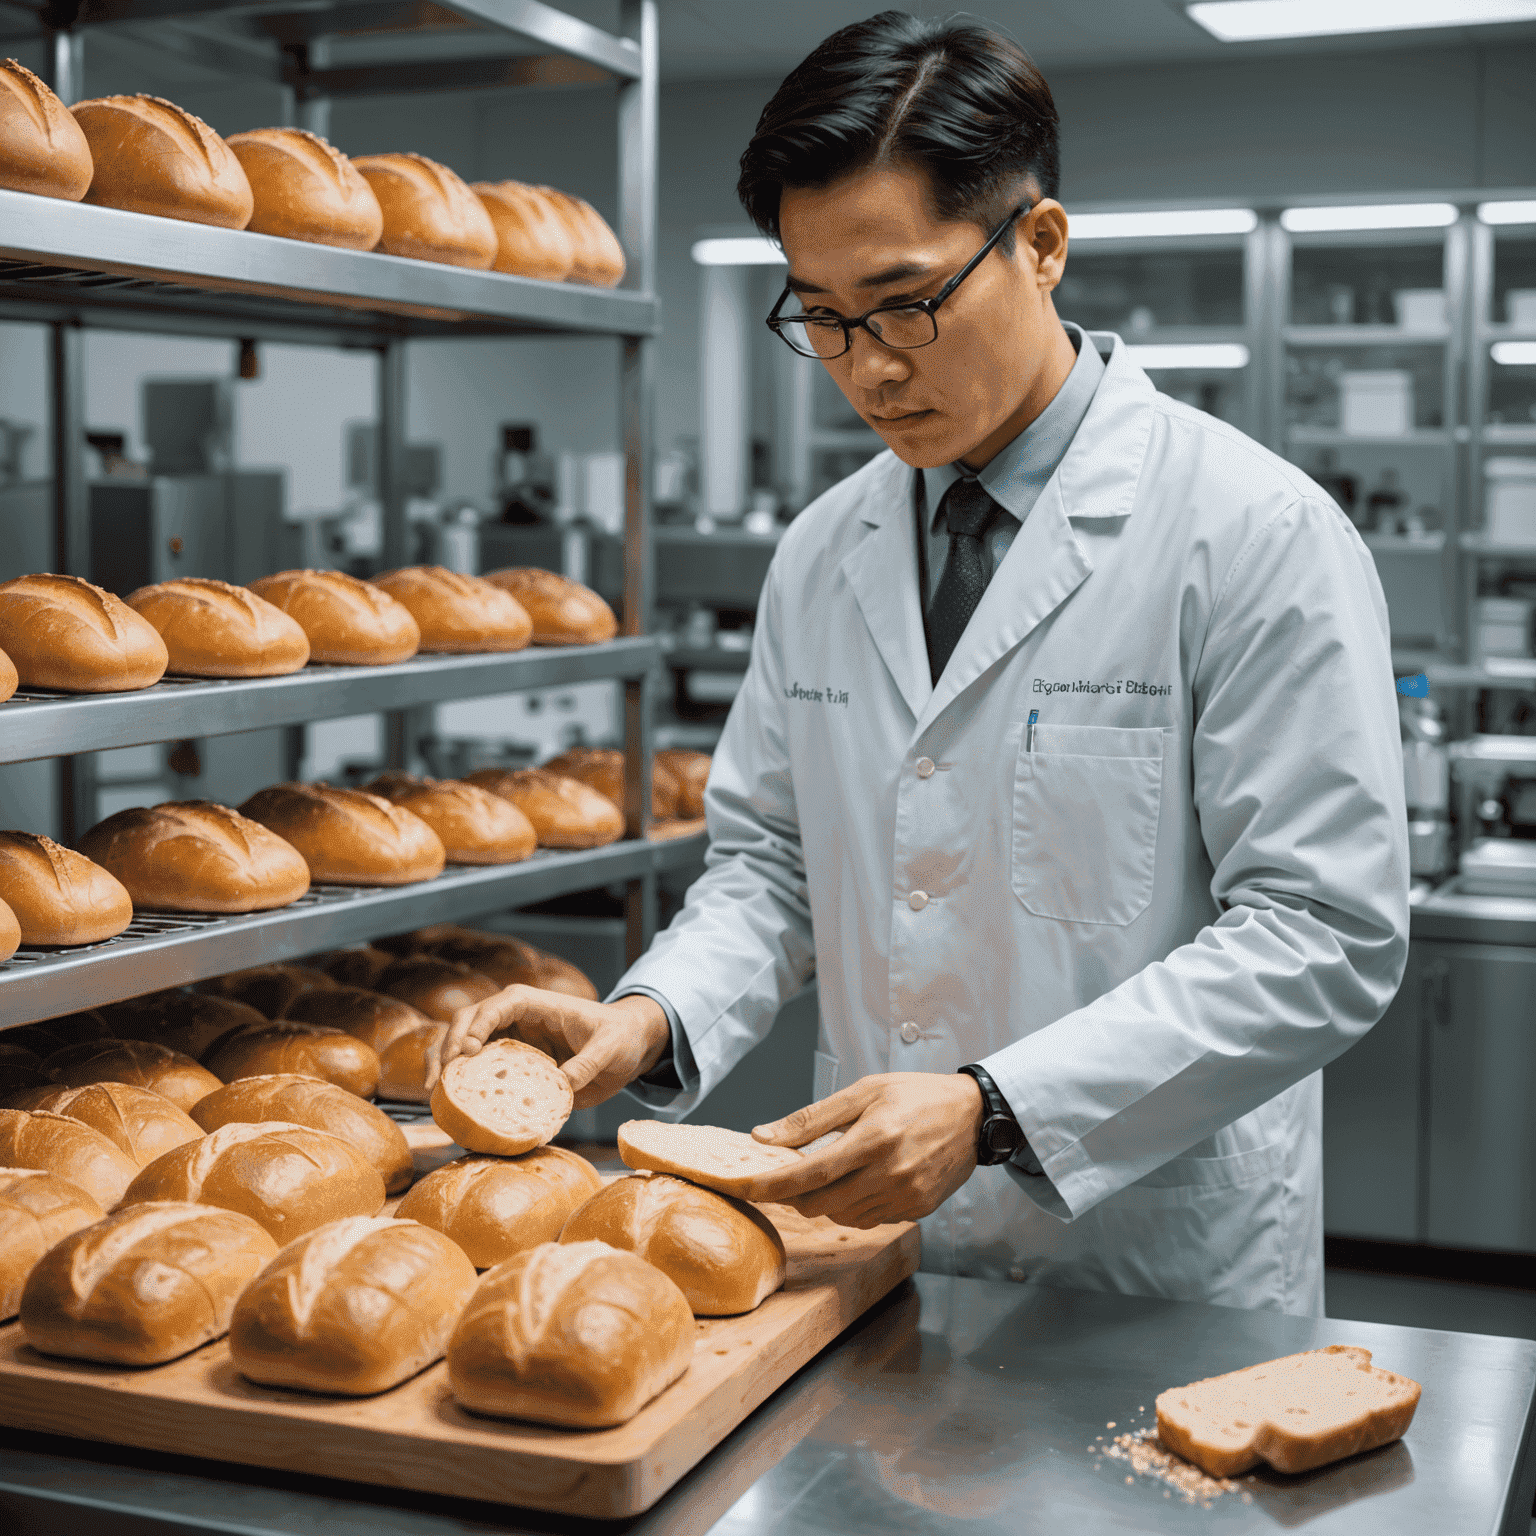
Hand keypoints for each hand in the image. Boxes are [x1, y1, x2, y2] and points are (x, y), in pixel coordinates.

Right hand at [427, 987, 670, 1109]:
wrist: (626, 1046)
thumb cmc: (619, 1037)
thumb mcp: (610, 1048)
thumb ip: (588, 1063)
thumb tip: (563, 1084)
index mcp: (537, 1005)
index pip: (499, 1005)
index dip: (479, 1024)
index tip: (468, 1052)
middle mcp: (515, 1018)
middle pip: (468, 1021)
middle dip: (449, 1044)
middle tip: (442, 1079)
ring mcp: (509, 1039)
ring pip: (462, 1042)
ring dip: (443, 1062)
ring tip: (433, 1093)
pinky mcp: (509, 1062)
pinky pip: (477, 1067)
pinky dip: (459, 1081)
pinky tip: (449, 1105)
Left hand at [737, 1072, 984, 1227]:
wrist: (972, 1115)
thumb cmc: (916, 1095)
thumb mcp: (863, 1092)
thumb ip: (812, 1118)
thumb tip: (764, 1136)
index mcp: (874, 1138)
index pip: (810, 1172)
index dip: (772, 1185)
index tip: (745, 1189)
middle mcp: (890, 1173)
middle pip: (822, 1203)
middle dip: (796, 1195)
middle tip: (789, 1177)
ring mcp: (906, 1196)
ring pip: (843, 1215)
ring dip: (824, 1201)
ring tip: (829, 1174)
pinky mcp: (917, 1210)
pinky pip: (870, 1219)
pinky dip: (854, 1206)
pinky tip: (861, 1182)